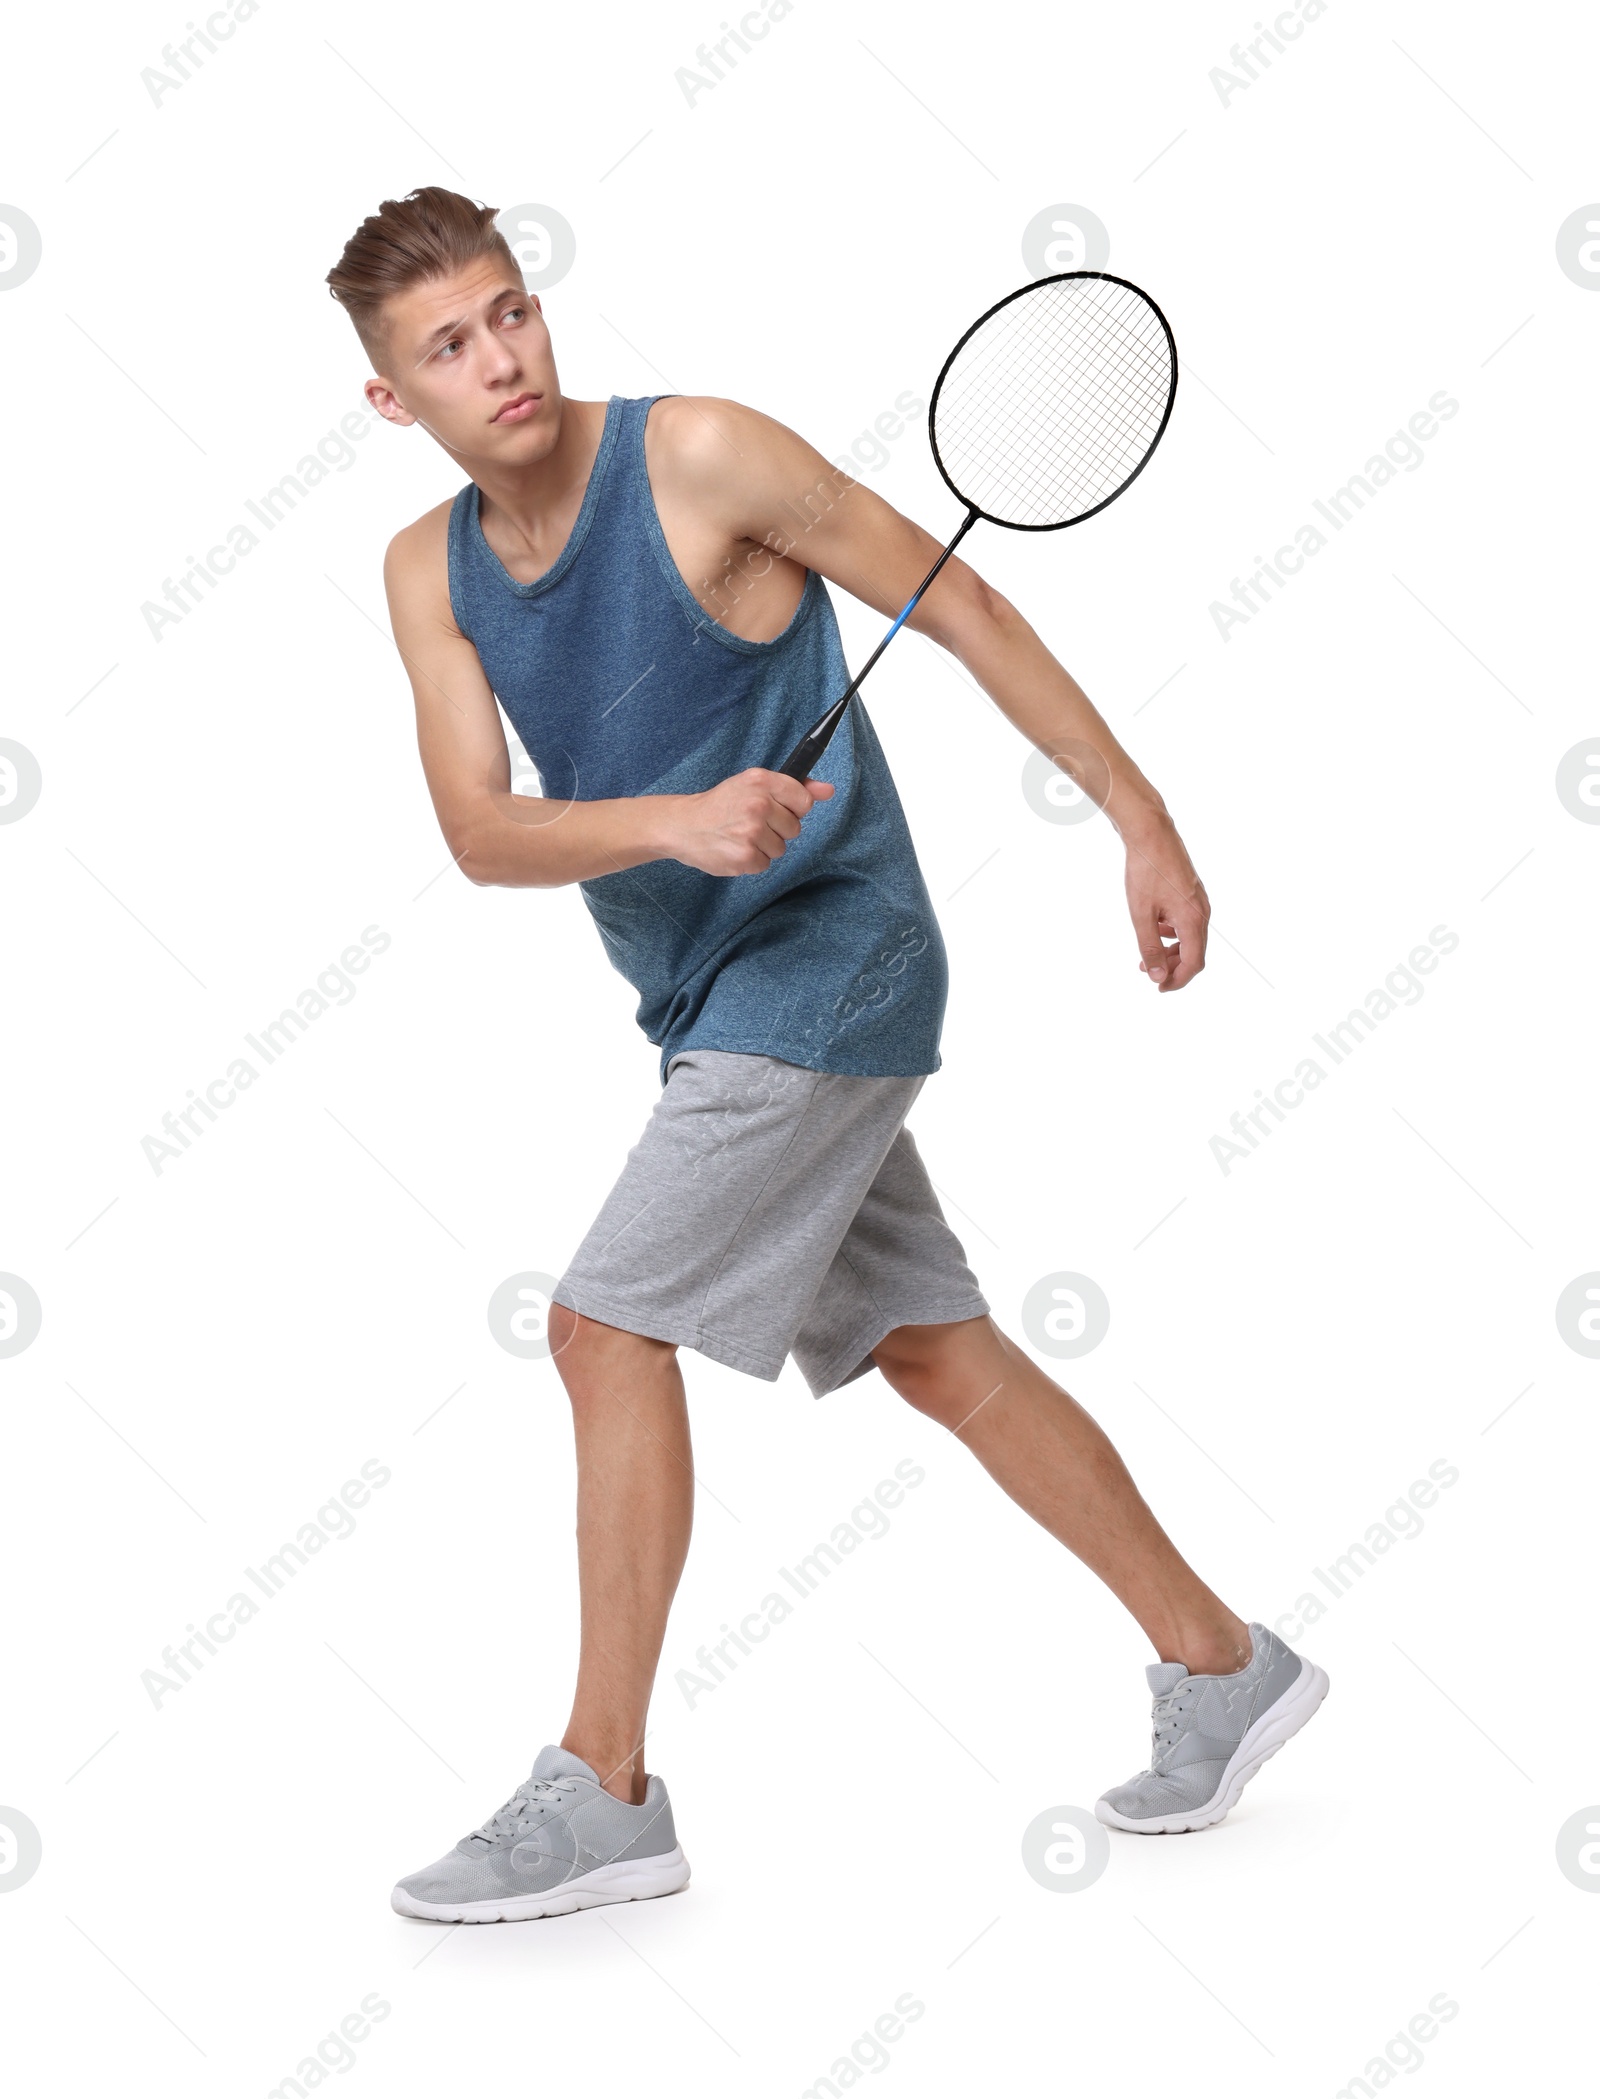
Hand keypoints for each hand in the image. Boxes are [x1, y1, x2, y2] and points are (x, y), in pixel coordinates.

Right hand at [661, 768, 833, 875]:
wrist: (683, 825)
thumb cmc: (720, 805)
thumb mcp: (753, 786)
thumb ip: (794, 787)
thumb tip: (829, 791)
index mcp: (761, 781)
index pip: (803, 801)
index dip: (791, 809)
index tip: (775, 809)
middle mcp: (758, 804)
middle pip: (794, 828)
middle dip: (776, 829)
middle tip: (750, 822)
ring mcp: (752, 832)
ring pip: (780, 848)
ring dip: (764, 846)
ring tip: (740, 835)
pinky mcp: (745, 856)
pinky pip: (765, 864)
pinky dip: (751, 860)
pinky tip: (734, 848)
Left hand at [1123, 820, 1208, 991]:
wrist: (1151, 833)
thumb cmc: (1145, 871)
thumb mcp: (1142, 915)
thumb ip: (1150, 947)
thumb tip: (1158, 977)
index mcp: (1193, 919)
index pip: (1194, 963)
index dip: (1178, 980)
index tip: (1159, 988)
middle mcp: (1203, 912)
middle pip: (1195, 953)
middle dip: (1173, 967)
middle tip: (1148, 973)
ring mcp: (1200, 901)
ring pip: (1192, 938)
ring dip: (1172, 951)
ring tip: (1148, 954)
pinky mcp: (1193, 893)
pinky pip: (1188, 922)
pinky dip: (1174, 933)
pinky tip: (1156, 929)